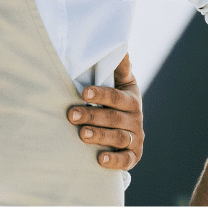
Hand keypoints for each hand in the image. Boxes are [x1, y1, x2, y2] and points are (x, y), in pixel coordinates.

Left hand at [67, 54, 144, 170]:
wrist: (127, 129)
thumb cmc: (115, 101)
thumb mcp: (120, 83)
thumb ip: (118, 67)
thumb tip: (121, 46)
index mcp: (131, 98)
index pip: (116, 96)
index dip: (101, 94)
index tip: (84, 92)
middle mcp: (135, 118)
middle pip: (114, 118)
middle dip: (92, 115)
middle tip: (72, 115)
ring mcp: (135, 138)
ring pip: (119, 137)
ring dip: (100, 135)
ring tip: (82, 135)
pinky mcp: (134, 156)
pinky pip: (126, 160)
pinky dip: (115, 160)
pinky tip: (100, 159)